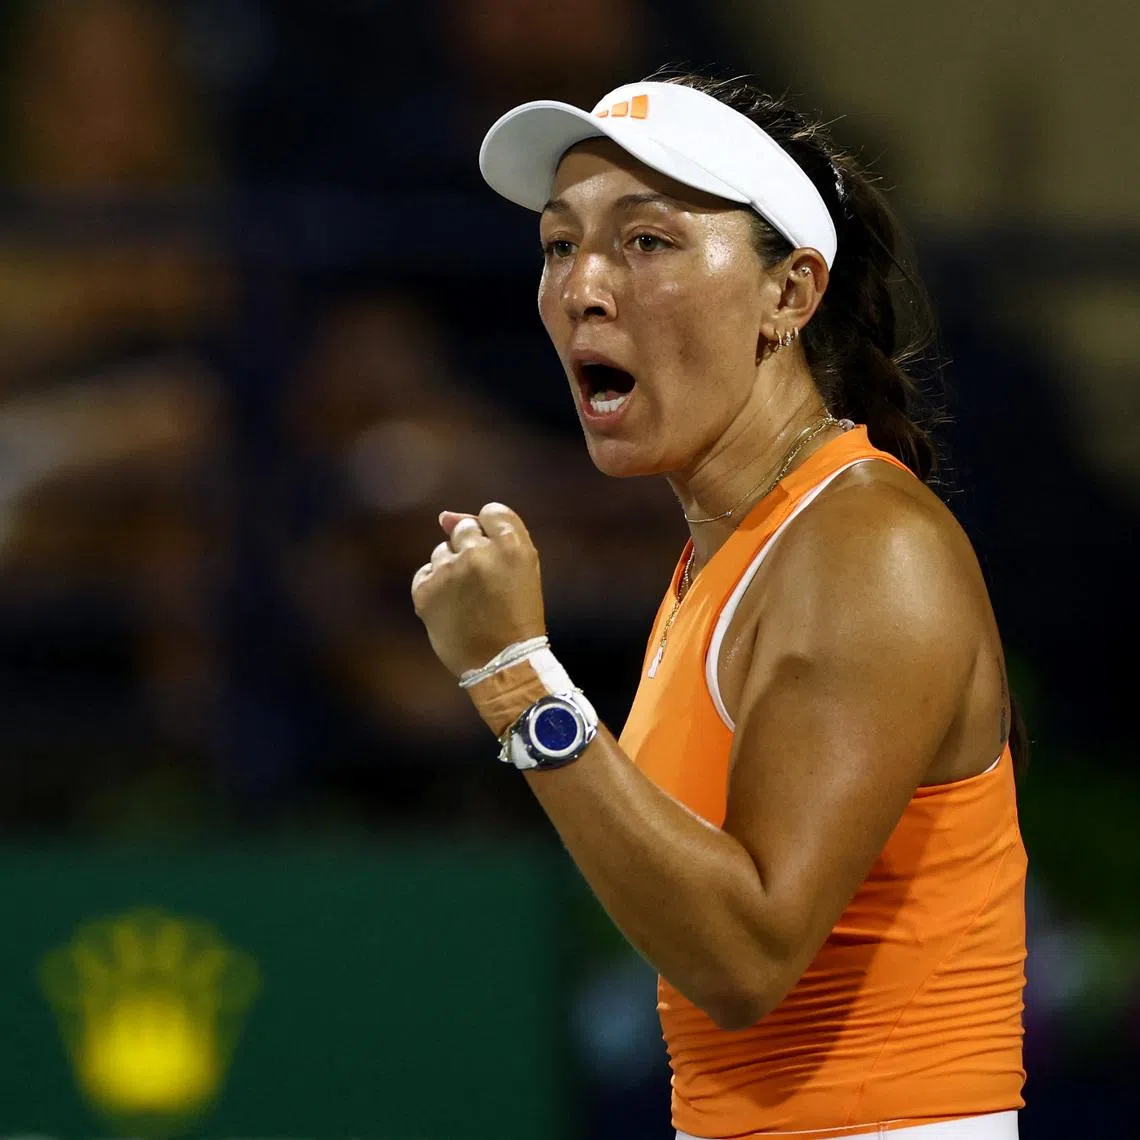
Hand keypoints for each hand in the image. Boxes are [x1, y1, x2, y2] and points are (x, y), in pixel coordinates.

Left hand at [411, 502, 546, 678]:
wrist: (502, 664)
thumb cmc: (517, 614)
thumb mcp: (523, 569)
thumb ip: (494, 533)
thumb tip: (443, 516)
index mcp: (512, 546)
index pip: (492, 512)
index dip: (492, 533)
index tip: (496, 556)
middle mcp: (478, 552)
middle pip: (463, 528)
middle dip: (470, 550)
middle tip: (484, 585)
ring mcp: (449, 571)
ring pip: (441, 552)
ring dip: (452, 570)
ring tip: (469, 602)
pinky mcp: (425, 590)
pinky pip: (425, 574)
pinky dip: (435, 588)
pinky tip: (452, 609)